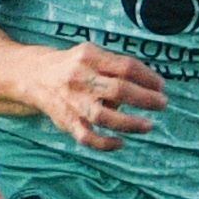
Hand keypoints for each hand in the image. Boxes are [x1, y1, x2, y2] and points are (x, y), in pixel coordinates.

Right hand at [17, 38, 165, 150]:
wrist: (35, 76)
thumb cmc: (74, 66)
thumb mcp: (92, 54)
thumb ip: (115, 67)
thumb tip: (148, 85)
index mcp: (89, 57)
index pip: (126, 67)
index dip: (148, 77)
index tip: (161, 86)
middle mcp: (80, 78)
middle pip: (119, 90)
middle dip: (146, 99)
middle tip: (162, 104)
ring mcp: (72, 101)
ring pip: (104, 116)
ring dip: (130, 123)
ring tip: (149, 126)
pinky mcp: (66, 121)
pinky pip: (87, 137)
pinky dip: (105, 143)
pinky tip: (121, 143)